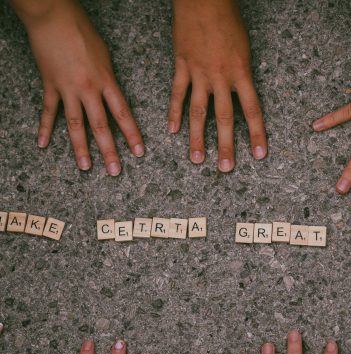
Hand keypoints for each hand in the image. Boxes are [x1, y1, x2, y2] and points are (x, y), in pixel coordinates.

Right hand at [21, 0, 143, 174]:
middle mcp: (89, 89)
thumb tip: (112, 95)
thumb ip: (109, 79)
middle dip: (109, 150)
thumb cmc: (82, 31)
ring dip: (80, 148)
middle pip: (100, 125)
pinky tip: (42, 144)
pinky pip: (48, 111)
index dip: (132, 134)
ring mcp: (68, 89)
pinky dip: (44, 128)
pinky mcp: (50, 85)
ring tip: (85, 167)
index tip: (139, 152)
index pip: (123, 114)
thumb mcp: (105, 56)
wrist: (53, 16)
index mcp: (106, 81)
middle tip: (115, 171)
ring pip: (75, 124)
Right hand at [168, 0, 266, 171]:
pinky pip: (177, 93)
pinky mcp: (182, 66)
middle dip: (226, 145)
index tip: (259, 155)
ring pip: (198, 111)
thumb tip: (242, 97)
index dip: (256, 134)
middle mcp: (221, 77)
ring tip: (197, 159)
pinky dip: (174, 113)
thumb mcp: (245, 48)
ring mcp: (199, 73)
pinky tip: (172, 131)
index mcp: (241, 72)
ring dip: (197, 137)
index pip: (252, 110)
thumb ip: (243, 75)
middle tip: (225, 168)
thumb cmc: (229, 19)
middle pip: (224, 118)